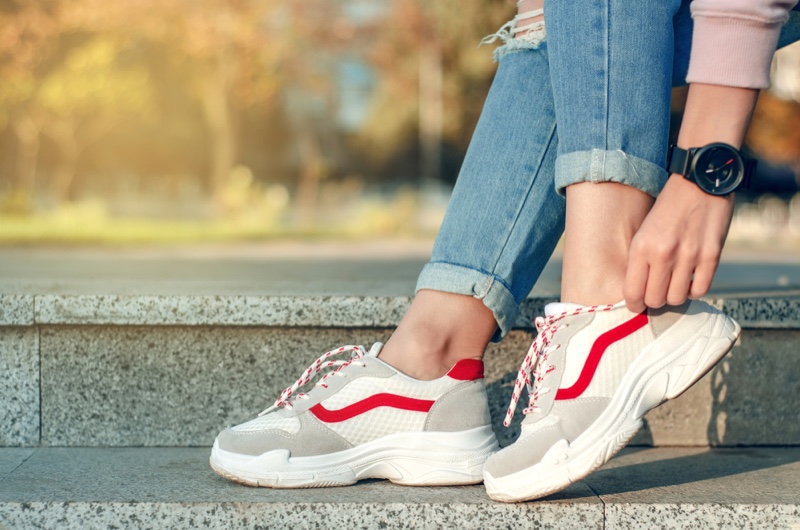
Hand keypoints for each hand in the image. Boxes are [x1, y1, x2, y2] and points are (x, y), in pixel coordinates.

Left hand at [623, 174, 733, 311]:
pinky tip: (690, 279)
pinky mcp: (712, 256)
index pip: (632, 292)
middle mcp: (664, 254)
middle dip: (653, 301)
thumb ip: (640, 260)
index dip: (633, 303)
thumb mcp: (643, 230)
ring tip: (673, 284)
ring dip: (674, 295)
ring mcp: (689, 256)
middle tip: (656, 293)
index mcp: (641, 247)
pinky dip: (694, 289)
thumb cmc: (667, 208)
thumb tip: (637, 291)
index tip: (636, 303)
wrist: (699, 183)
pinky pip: (700, 290)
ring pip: (677, 299)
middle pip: (654, 300)